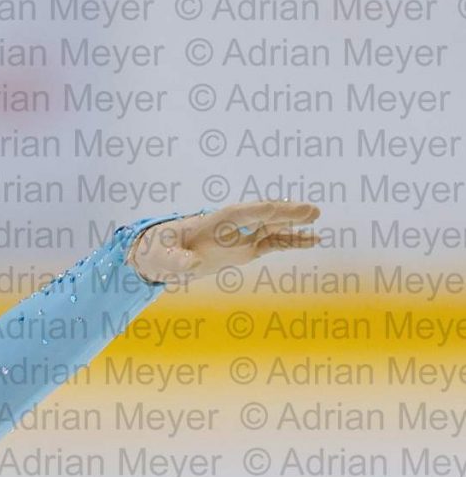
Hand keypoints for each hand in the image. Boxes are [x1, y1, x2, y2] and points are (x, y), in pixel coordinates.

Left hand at [128, 201, 320, 289]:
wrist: (161, 252)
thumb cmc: (160, 249)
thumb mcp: (163, 256)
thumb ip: (176, 261)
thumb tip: (192, 266)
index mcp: (216, 221)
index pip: (245, 213)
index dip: (265, 212)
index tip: (284, 210)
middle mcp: (234, 225)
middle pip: (265, 215)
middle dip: (287, 213)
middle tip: (312, 211)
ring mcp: (243, 235)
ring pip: (274, 226)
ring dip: (294, 223)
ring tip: (317, 219)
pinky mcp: (246, 248)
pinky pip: (273, 243)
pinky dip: (292, 241)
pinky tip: (312, 240)